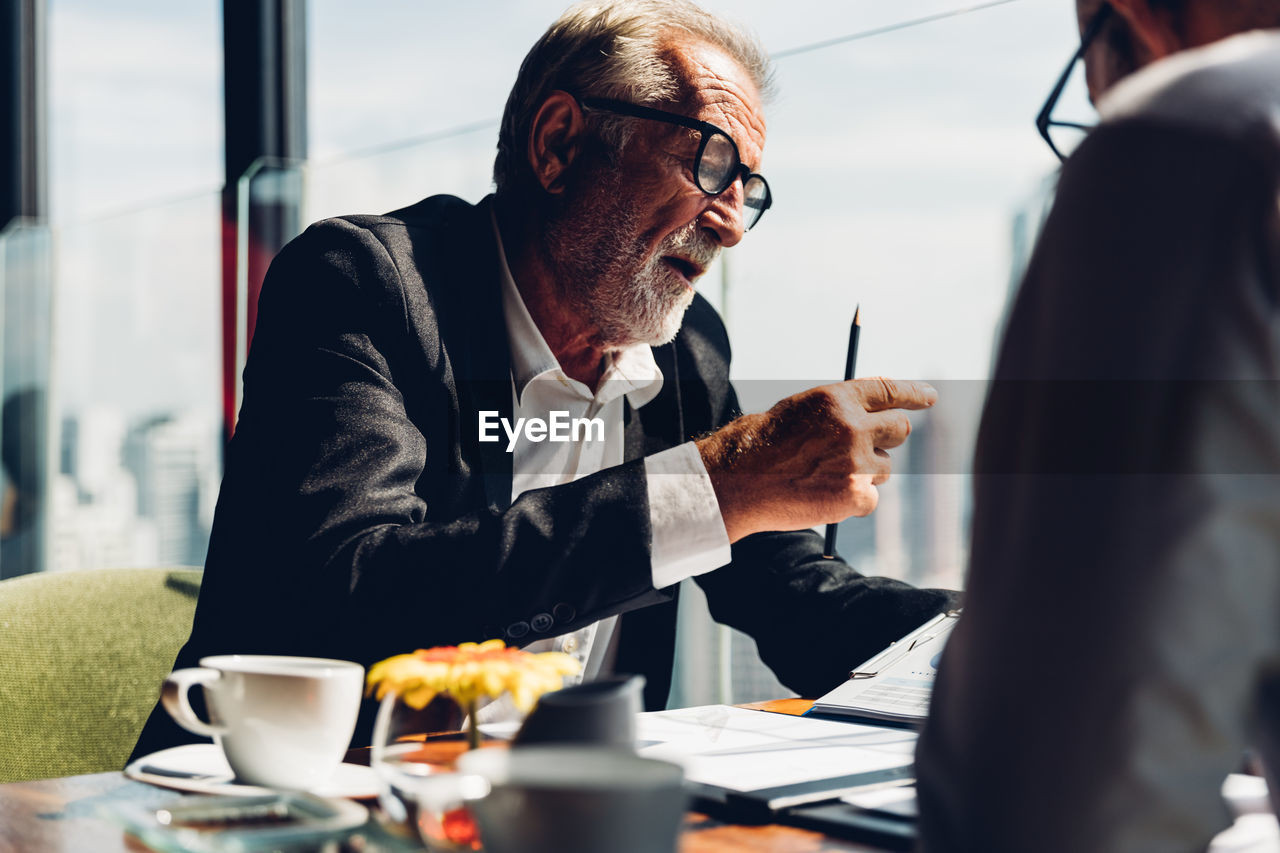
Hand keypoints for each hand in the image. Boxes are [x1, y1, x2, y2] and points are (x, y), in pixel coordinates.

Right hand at [696, 378, 936, 542]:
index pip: (889, 390)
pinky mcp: (855, 494)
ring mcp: (856, 462)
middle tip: (868, 447)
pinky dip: (853, 500)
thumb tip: (875, 419)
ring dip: (865, 472)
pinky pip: (871, 497)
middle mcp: (852, 426)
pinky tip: (822, 496)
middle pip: (899, 429)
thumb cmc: (761, 445)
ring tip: (824, 476)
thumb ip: (839, 411)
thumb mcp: (800, 413)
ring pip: (885, 468)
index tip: (930, 397)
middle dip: (889, 437)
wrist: (737, 482)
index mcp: (836, 398)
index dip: (914, 393)